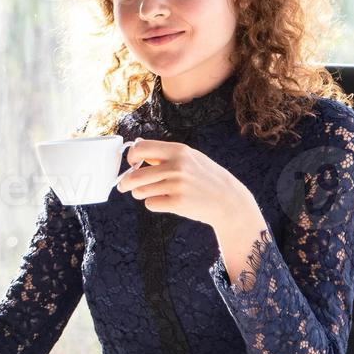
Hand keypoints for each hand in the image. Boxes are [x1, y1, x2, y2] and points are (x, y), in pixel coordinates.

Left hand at [116, 139, 259, 231]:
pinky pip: (151, 204)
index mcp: (178, 150)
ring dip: (140, 194)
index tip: (132, 163)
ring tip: (151, 193)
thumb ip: (165, 153)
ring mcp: (177, 185)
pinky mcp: (178, 203)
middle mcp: (177, 166)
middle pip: (135, 175)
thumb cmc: (206, 178)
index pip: (141, 148)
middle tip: (124, 186)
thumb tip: (138, 148)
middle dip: (126, 182)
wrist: (229, 201)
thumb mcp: (190, 157)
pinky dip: (154, 204)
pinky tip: (167, 202)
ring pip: (140, 191)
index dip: (131, 157)